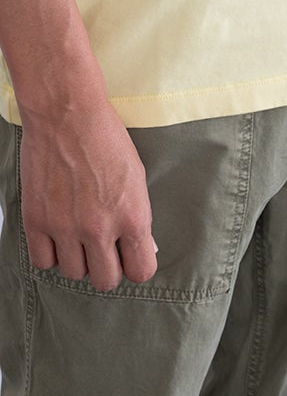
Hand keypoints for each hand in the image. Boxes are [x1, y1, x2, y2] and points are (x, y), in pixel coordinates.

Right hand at [20, 100, 157, 290]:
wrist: (68, 115)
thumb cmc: (107, 141)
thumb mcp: (137, 180)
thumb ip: (135, 217)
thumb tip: (135, 244)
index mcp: (133, 218)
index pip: (141, 271)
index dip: (136, 267)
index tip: (130, 260)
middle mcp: (100, 228)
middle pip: (106, 280)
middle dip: (107, 268)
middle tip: (104, 252)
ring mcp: (65, 227)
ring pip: (74, 273)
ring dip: (78, 260)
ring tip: (79, 239)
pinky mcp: (36, 220)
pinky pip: (43, 262)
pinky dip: (51, 255)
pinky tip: (57, 238)